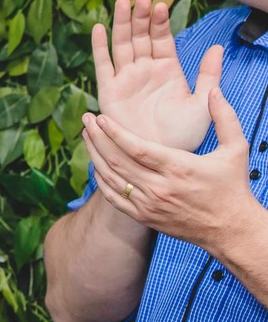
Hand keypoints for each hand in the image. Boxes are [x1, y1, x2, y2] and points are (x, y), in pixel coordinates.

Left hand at [81, 88, 255, 253]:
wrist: (230, 230)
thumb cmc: (232, 187)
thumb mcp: (236, 150)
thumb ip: (224, 118)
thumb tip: (214, 91)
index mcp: (178, 169)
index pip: (137, 148)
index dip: (115, 132)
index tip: (100, 117)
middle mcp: (159, 188)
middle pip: (117, 160)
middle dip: (97, 137)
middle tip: (86, 119)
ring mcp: (149, 204)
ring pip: (111, 178)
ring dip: (94, 155)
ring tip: (86, 135)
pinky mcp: (144, 217)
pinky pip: (113, 197)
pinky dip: (100, 179)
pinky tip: (95, 163)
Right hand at [91, 0, 222, 151]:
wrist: (159, 158)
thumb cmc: (183, 135)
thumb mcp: (203, 103)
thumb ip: (208, 74)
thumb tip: (218, 47)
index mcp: (168, 70)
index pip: (162, 38)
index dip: (160, 22)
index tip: (160, 4)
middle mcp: (145, 70)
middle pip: (140, 36)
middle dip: (140, 16)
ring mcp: (126, 78)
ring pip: (122, 45)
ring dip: (121, 24)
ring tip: (123, 3)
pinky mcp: (109, 90)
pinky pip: (103, 65)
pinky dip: (99, 46)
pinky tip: (99, 28)